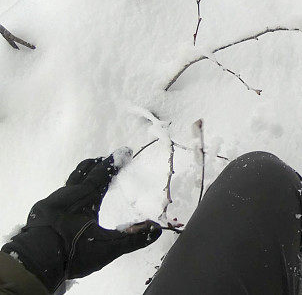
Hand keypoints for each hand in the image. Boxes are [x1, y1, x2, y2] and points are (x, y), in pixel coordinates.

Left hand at [2, 151, 161, 291]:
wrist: (34, 262)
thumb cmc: (72, 252)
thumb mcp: (107, 247)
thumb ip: (133, 238)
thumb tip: (156, 228)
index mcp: (85, 198)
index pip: (102, 174)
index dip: (115, 162)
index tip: (126, 152)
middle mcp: (68, 195)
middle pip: (83, 173)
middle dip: (96, 165)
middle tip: (106, 160)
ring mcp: (52, 202)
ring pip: (69, 183)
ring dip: (82, 177)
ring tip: (91, 176)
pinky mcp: (41, 212)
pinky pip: (59, 195)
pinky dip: (70, 191)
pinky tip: (71, 201)